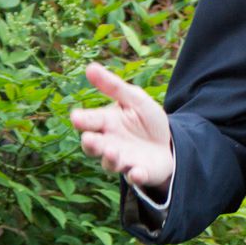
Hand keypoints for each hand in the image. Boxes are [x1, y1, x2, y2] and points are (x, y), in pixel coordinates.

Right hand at [69, 62, 175, 192]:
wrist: (169, 143)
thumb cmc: (146, 120)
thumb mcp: (134, 99)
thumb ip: (114, 86)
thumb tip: (90, 67)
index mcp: (106, 123)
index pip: (90, 121)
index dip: (83, 120)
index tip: (76, 117)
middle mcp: (108, 143)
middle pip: (93, 146)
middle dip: (90, 143)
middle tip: (89, 139)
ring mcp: (122, 160)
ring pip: (110, 164)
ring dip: (110, 159)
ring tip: (112, 151)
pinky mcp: (138, 173)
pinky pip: (134, 177)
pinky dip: (135, 176)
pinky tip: (138, 172)